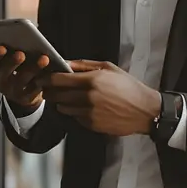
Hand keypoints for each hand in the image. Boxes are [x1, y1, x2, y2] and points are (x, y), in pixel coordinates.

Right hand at [0, 46, 49, 115]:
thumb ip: (16, 50)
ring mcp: (12, 92)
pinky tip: (51, 70)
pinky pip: (34, 89)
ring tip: (44, 58)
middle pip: (5, 72)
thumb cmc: (21, 68)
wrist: (24, 93)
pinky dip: (43, 78)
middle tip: (21, 54)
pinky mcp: (26, 98)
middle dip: (13, 62)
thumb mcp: (15, 60)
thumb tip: (28, 38)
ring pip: (22, 80)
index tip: (3, 47)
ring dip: (33, 68)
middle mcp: (1, 81)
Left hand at [38, 60, 160, 135]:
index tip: (41, 77)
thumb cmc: (128, 86)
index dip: (47, 78)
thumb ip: (84, 65)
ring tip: (67, 97)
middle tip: (47, 88)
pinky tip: (82, 107)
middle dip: (49, 91)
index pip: (59, 79)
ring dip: (61, 102)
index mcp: (92, 80)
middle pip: (57, 95)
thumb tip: (66, 62)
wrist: (144, 110)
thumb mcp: (108, 68)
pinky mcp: (91, 125)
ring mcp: (89, 113)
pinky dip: (74, 112)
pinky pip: (74, 117)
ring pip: (63, 108)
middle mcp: (88, 97)